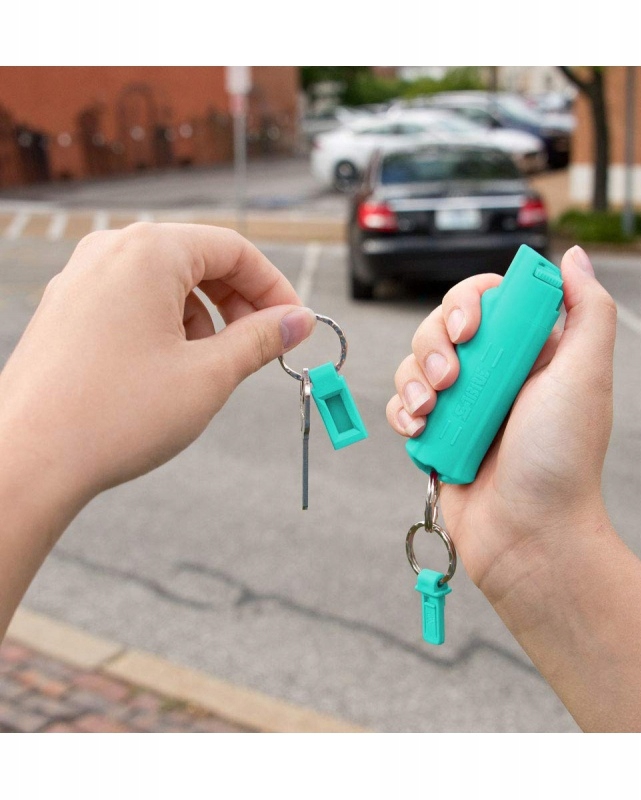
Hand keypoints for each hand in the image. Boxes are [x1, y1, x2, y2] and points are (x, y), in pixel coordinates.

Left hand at [0, 223, 315, 503]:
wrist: (28, 460)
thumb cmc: (115, 414)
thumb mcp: (210, 375)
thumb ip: (261, 339)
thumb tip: (298, 321)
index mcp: (149, 252)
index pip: (234, 249)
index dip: (275, 287)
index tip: (294, 324)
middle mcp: (110, 252)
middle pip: (200, 260)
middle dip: (240, 303)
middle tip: (261, 346)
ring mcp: (82, 279)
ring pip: (167, 283)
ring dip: (205, 317)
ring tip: (212, 366)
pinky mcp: (68, 309)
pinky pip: (134, 301)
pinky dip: (168, 326)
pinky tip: (171, 370)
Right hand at [386, 246, 616, 596]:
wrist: (530, 535)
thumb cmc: (561, 458)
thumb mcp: (586, 375)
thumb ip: (589, 310)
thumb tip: (573, 257)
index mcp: (531, 352)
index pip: (488, 299)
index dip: (468, 301)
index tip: (467, 327)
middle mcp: (495, 373)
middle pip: (441, 326)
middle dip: (434, 344)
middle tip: (452, 378)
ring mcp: (463, 405)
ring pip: (415, 362)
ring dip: (413, 378)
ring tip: (432, 409)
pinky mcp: (437, 435)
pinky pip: (403, 404)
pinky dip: (403, 411)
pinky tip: (419, 428)